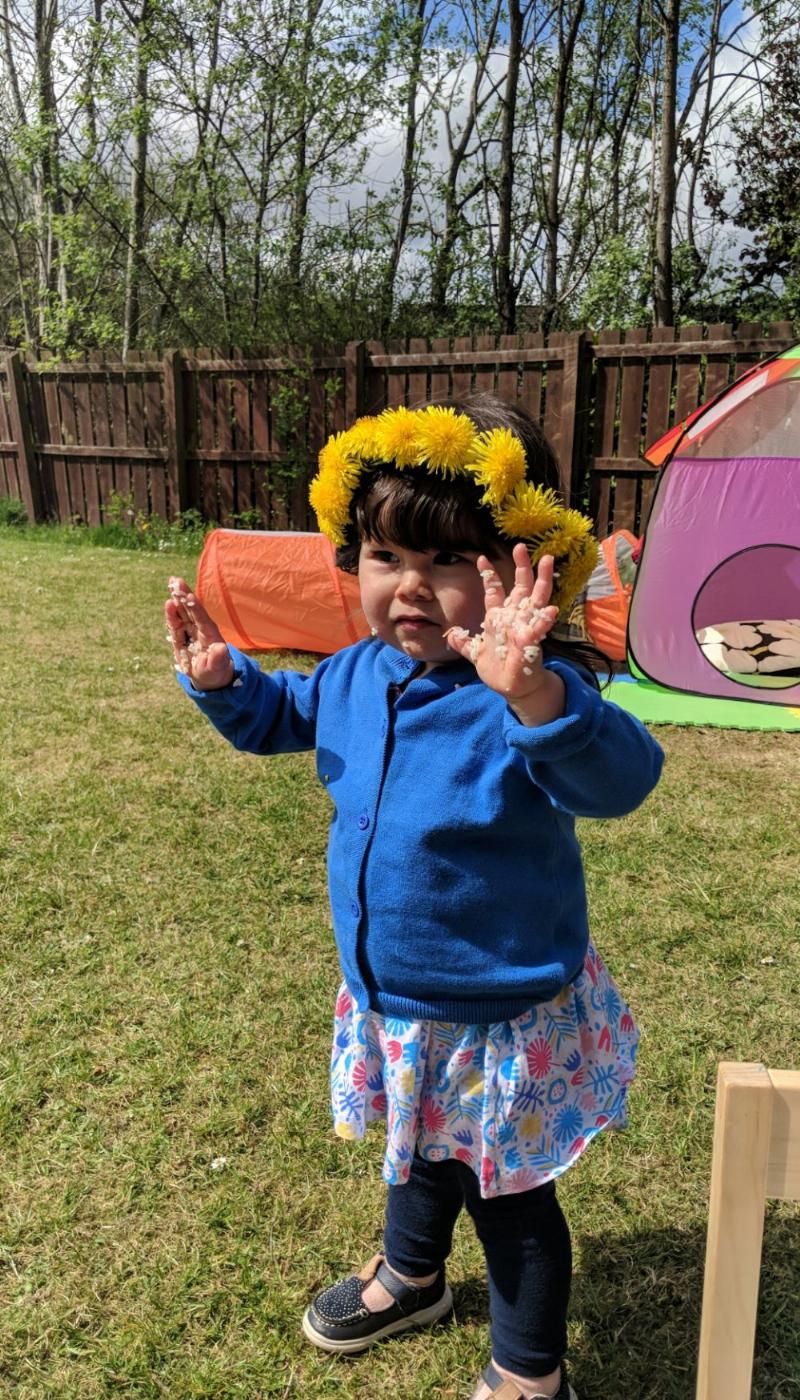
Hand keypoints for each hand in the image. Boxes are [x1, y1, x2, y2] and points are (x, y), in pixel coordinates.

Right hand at [165, 577, 234, 689]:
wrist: (209, 676)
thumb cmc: (215, 671)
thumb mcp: (217, 667)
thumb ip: (218, 658)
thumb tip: (222, 648)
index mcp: (210, 634)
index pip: (201, 618)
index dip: (195, 607)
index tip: (188, 596)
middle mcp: (200, 628)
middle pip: (190, 609)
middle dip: (184, 595)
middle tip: (176, 580)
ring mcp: (190, 631)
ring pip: (182, 613)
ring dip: (176, 599)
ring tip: (171, 583)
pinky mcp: (180, 636)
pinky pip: (175, 624)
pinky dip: (171, 614)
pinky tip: (168, 603)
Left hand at [446, 545, 562, 723]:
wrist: (512, 687)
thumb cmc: (497, 668)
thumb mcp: (476, 653)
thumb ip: (464, 643)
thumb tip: (451, 634)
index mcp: (499, 617)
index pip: (494, 591)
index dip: (489, 575)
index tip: (482, 558)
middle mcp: (514, 617)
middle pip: (521, 586)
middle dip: (522, 566)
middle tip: (520, 547)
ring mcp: (525, 626)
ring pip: (537, 598)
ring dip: (542, 579)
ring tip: (546, 560)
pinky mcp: (532, 642)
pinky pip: (540, 628)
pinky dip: (544, 619)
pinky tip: (550, 609)